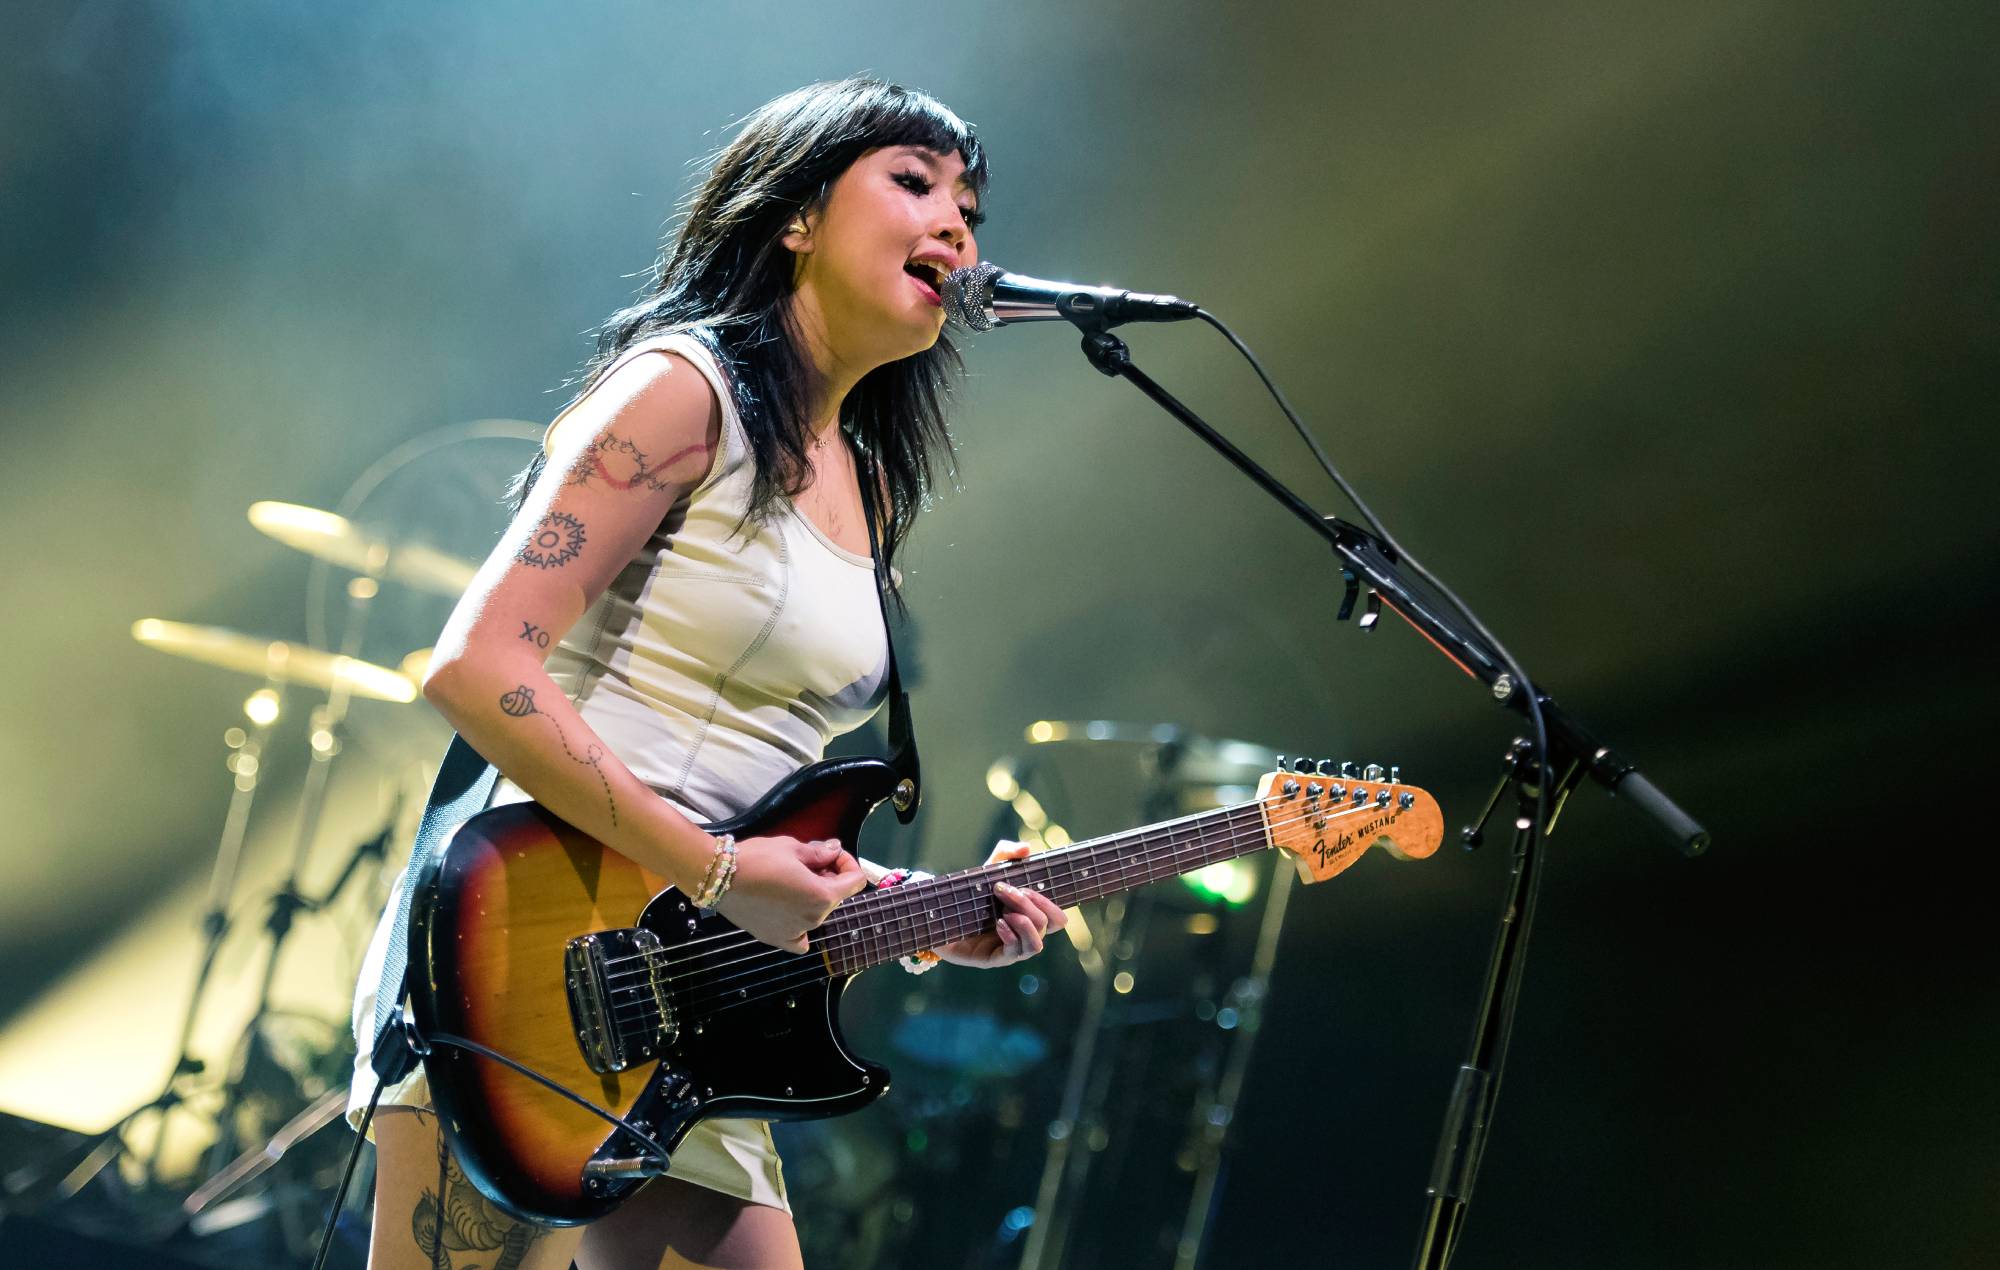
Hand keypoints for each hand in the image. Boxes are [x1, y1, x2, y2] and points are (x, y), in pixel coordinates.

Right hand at [714, 835, 865, 952]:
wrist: (720, 877)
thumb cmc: (758, 859)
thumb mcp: (793, 848)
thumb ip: (820, 853)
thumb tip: (835, 851)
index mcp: (822, 896)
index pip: (855, 881)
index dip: (847, 863)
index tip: (832, 855)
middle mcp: (814, 919)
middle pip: (835, 897)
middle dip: (828, 877)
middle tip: (807, 862)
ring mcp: (795, 932)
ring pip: (817, 913)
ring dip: (812, 896)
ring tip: (790, 879)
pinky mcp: (776, 939)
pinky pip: (800, 940)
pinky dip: (801, 929)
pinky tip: (792, 913)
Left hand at [935, 843, 1068, 967]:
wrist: (940, 915)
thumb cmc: (971, 895)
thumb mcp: (989, 870)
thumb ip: (1006, 854)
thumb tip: (1027, 848)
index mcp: (1030, 917)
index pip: (1058, 919)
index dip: (1050, 903)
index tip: (1026, 886)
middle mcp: (1025, 935)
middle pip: (1047, 925)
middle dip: (1028, 904)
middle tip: (1002, 890)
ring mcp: (1012, 949)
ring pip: (1036, 944)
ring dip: (1024, 923)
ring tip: (1004, 911)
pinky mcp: (994, 959)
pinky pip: (1013, 953)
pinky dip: (1010, 936)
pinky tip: (998, 923)